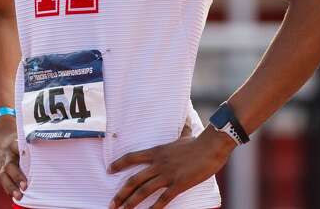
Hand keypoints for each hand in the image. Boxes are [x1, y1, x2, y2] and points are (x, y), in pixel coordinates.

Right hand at [0, 118, 27, 200]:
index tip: (30, 161)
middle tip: (25, 185)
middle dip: (17, 176)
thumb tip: (54, 152)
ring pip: (3, 175)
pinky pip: (3, 180)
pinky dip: (8, 189)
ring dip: (11, 186)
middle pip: (10, 165)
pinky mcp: (0, 170)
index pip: (17, 147)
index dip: (22, 154)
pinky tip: (14, 196)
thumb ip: (33, 145)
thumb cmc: (18, 141)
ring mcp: (2, 163)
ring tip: (19, 196)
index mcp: (14, 143)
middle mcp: (7, 154)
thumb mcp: (24, 138)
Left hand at [107, 124, 234, 208]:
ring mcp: (168, 174)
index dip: (118, 164)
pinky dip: (155, 207)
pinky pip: (164, 198)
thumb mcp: (183, 136)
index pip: (131, 157)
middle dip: (121, 194)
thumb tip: (185, 120)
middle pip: (134, 179)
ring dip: (132, 202)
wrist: (211, 146)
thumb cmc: (198, 142)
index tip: (108, 170)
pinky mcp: (179, 184)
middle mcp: (158, 163)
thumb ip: (181, 131)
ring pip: (144, 190)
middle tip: (112, 203)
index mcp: (156, 152)